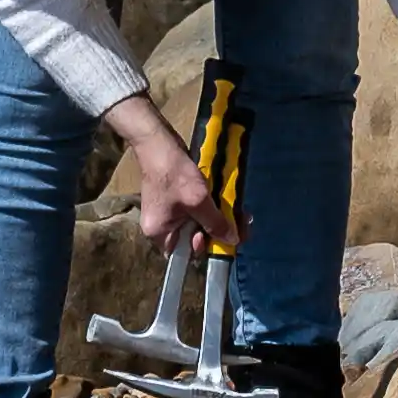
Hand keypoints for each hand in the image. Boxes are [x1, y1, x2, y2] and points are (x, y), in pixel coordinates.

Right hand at [107, 96, 227, 255]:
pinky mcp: (175, 198)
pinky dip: (210, 206)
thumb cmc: (174, 174)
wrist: (159, 142)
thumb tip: (232, 241)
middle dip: (216, 231)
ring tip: (239, 212)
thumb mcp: (198, 201)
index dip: (204, 249)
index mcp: (159, 233)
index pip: (183, 254)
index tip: (222, 239)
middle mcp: (161, 225)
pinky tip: (227, 201)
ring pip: (198, 222)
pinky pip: (196, 209)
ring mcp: (168, 211)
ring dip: (217, 218)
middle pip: (193, 238)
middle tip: (239, 224)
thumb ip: (216, 223)